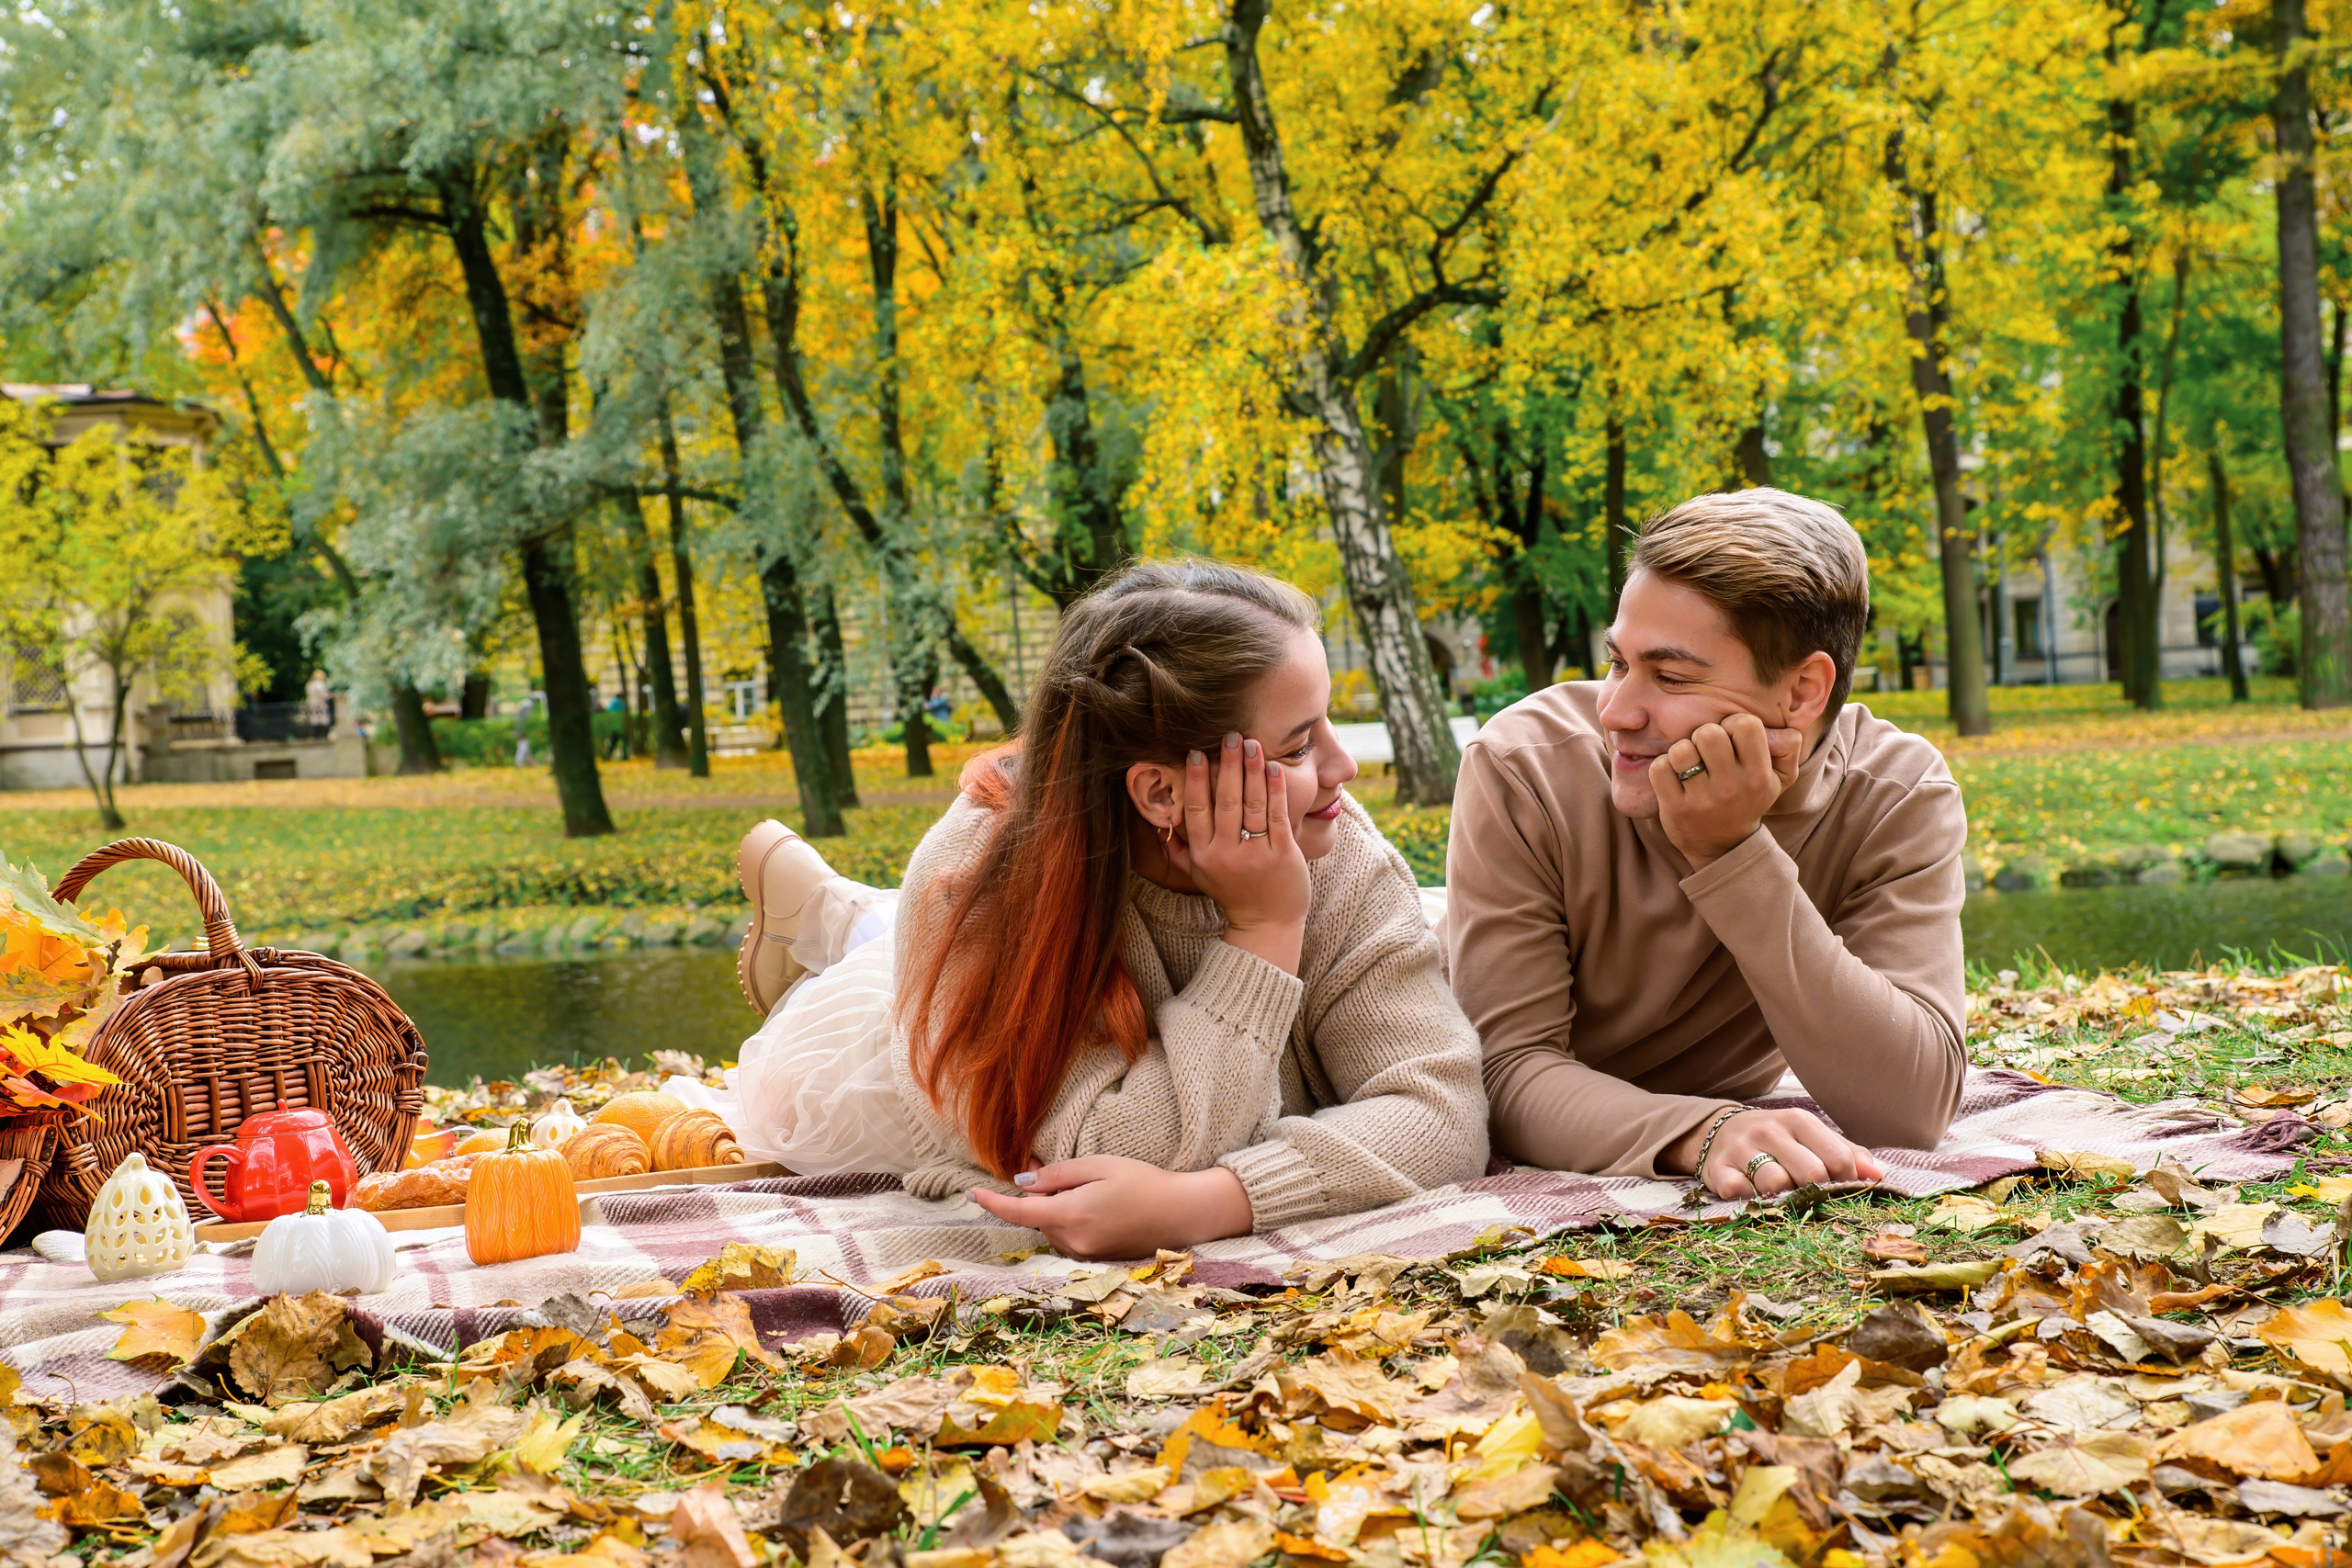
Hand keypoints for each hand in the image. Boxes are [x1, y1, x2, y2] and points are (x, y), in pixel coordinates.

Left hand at [967, 1156, 1254, 1259]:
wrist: (1182, 1213)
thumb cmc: (1143, 1182)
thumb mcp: (1099, 1166)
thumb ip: (1057, 1175)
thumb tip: (1022, 1184)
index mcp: (1071, 1215)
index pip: (1018, 1212)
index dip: (992, 1202)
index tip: (972, 1192)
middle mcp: (1073, 1242)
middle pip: (1036, 1217)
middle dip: (1035, 1195)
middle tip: (1043, 1166)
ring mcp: (1085, 1255)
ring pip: (1051, 1228)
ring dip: (1053, 1208)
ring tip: (1081, 1185)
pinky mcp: (1096, 1260)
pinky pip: (1068, 1237)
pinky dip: (1068, 1220)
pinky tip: (1091, 1204)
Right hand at [1167, 733, 1309, 974]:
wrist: (1268, 923)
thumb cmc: (1233, 894)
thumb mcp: (1199, 876)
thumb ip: (1178, 852)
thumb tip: (1159, 827)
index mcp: (1203, 855)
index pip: (1196, 810)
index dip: (1195, 780)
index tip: (1195, 753)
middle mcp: (1226, 854)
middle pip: (1225, 801)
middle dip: (1226, 765)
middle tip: (1229, 736)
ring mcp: (1255, 854)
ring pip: (1251, 804)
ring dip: (1252, 770)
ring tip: (1252, 743)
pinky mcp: (1282, 854)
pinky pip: (1277, 816)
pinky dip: (1275, 790)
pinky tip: (1273, 768)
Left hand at [1648, 713, 1805, 870]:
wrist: (1723, 846)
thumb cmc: (1749, 798)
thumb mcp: (1780, 777)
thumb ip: (1788, 745)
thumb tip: (1773, 731)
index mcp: (1759, 775)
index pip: (1745, 724)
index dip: (1733, 724)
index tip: (1730, 740)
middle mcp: (1732, 788)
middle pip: (1707, 733)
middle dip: (1702, 735)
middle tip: (1705, 751)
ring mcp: (1702, 800)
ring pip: (1680, 749)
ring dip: (1681, 752)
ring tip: (1689, 764)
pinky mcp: (1675, 809)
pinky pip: (1659, 768)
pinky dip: (1663, 768)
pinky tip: (1674, 777)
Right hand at [1667, 1108, 1883, 1198]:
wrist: (1716, 1131)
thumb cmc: (1777, 1140)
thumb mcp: (1810, 1137)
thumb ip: (1846, 1153)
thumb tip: (1879, 1175)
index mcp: (1798, 1120)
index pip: (1837, 1158)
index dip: (1845, 1182)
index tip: (1838, 1189)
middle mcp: (1769, 1131)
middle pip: (1811, 1173)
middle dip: (1815, 1192)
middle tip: (1808, 1194)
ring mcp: (1741, 1149)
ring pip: (1774, 1184)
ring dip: (1782, 1197)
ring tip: (1779, 1194)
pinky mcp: (1717, 1169)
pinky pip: (1739, 1193)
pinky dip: (1749, 1201)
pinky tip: (1751, 1195)